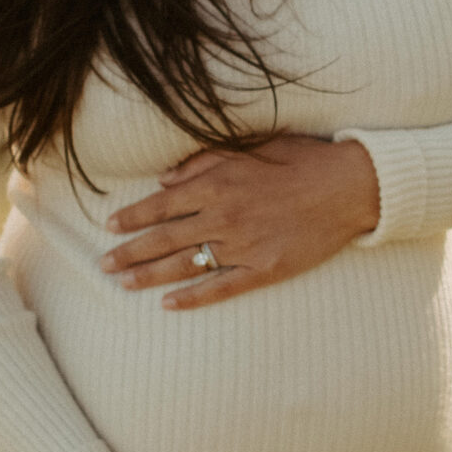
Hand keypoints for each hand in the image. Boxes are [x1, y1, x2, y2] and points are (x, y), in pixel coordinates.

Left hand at [102, 135, 379, 308]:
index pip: (161, 205)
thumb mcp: (249, 147)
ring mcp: (243, 246)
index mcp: (217, 184)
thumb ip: (203, 162)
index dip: (132, 216)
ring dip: (149, 275)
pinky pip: (221, 287)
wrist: (348, 187)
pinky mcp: (264, 269)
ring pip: (184, 265)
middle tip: (103, 264)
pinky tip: (169, 304)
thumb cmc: (301, 160)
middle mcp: (223, 216)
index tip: (109, 226)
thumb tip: (164, 178)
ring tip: (123, 283)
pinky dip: (193, 297)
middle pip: (164, 239)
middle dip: (129, 251)